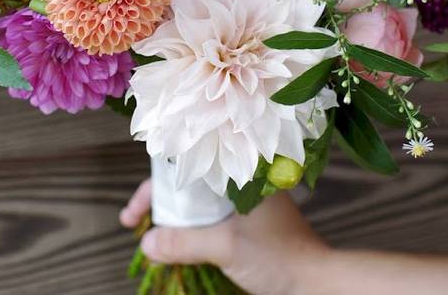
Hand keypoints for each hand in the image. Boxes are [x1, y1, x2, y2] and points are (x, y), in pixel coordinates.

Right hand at [120, 179, 329, 294]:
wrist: (314, 279)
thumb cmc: (278, 255)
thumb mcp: (226, 248)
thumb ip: (185, 243)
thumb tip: (147, 244)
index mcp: (239, 173)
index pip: (185, 168)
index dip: (153, 188)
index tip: (133, 214)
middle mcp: (240, 181)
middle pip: (187, 182)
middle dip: (157, 201)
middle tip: (135, 223)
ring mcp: (242, 200)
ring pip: (196, 201)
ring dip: (172, 215)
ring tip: (152, 234)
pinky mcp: (245, 220)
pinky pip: (207, 216)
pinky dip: (189, 226)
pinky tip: (176, 241)